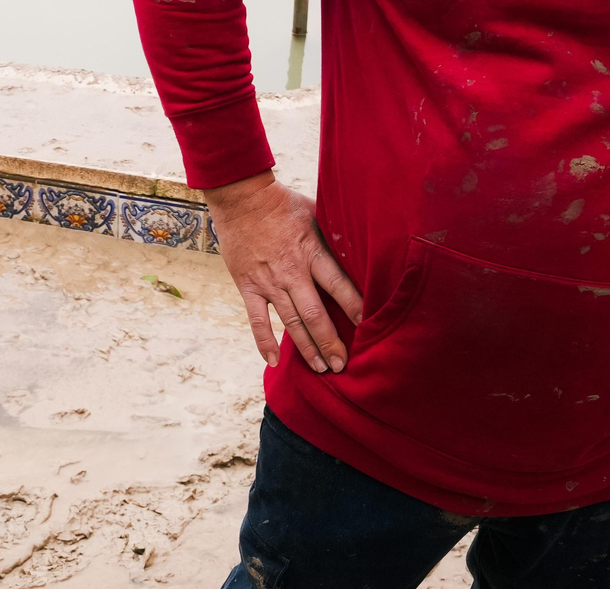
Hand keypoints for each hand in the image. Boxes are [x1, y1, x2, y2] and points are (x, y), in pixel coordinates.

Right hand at [205, 171, 363, 372]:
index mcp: (311, 252)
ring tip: (321, 368)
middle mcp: (291, 272)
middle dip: (330, 341)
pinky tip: (275, 362)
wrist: (241, 198)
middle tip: (343, 364)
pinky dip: (264, 343)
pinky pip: (257, 321)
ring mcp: (268, 282)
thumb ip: (335, 234)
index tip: (368, 327)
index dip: (354, 306)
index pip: (338, 285)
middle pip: (315, 314)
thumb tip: (365, 242)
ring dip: (306, 348)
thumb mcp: (317, 211)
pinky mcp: (248, 287)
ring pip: (290, 322)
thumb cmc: (283, 203)